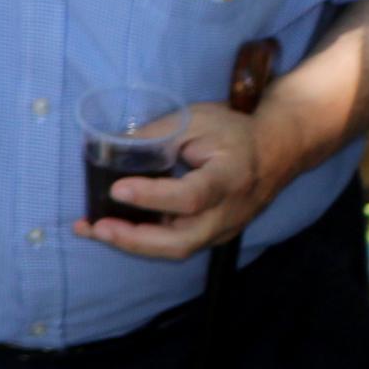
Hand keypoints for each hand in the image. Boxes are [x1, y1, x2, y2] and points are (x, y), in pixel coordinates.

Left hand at [76, 101, 273, 259]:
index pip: (191, 197)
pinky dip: (142, 240)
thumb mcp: (196, 120)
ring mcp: (223, 228)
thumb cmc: (233, 131)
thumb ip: (155, 135)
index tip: (116, 189)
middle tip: (97, 226)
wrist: (276, 150)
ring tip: (91, 229)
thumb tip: (109, 148)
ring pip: (176, 248)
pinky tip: (110, 228)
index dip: (153, 197)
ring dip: (131, 243)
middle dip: (135, 238)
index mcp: (230, 177)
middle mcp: (229, 211)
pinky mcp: (213, 234)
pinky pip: (175, 243)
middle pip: (182, 241)